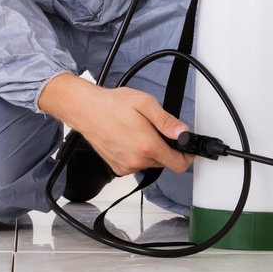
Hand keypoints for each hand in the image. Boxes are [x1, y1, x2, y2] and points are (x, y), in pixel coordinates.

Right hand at [37, 74, 192, 175]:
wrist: (86, 110)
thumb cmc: (112, 105)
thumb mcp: (145, 103)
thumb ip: (167, 121)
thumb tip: (183, 132)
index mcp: (147, 146)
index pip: (179, 164)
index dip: (186, 156)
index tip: (186, 148)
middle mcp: (137, 160)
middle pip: (165, 162)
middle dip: (165, 148)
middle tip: (154, 129)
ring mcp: (126, 166)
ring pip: (150, 163)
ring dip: (150, 150)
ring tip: (138, 131)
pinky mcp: (118, 168)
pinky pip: (137, 164)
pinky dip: (137, 154)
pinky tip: (128, 138)